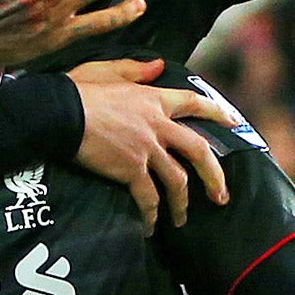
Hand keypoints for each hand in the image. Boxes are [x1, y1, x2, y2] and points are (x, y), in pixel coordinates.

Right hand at [68, 59, 234, 232]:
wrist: (60, 113)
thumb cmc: (77, 90)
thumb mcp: (107, 70)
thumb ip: (136, 70)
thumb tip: (159, 66)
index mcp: (153, 99)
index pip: (193, 103)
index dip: (217, 112)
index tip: (234, 122)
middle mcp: (157, 125)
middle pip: (198, 151)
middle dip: (214, 176)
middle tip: (221, 195)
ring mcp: (146, 149)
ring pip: (177, 180)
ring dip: (181, 204)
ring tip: (181, 219)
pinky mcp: (131, 170)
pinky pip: (148, 198)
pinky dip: (151, 216)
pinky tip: (149, 228)